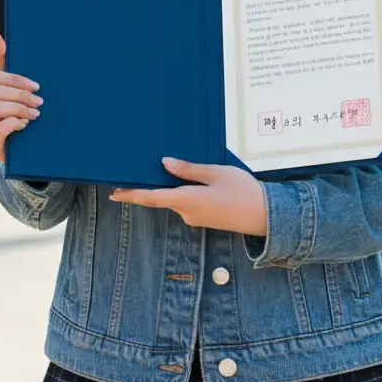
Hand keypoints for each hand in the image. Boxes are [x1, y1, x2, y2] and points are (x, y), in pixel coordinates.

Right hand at [0, 29, 42, 162]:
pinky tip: (24, 126)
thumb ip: (2, 58)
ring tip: (34, 115)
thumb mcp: (11, 85)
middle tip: (39, 102)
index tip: (36, 86)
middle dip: (20, 95)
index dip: (15, 80)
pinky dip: (14, 124)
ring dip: (20, 109)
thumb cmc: (15, 110)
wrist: (20, 146)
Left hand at [110, 158, 267, 235]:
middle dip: (152, 185)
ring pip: (176, 199)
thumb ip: (188, 169)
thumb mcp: (215, 173)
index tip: (115, 193)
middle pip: (162, 197)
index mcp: (187, 200)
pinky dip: (183, 191)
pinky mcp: (204, 218)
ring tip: (169, 166)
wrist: (266, 216)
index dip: (132, 195)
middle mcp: (187, 212)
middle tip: (138, 168)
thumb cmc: (243, 191)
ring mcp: (196, 217)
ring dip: (170, 186)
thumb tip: (165, 164)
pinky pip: (187, 203)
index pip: (152, 197)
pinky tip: (189, 179)